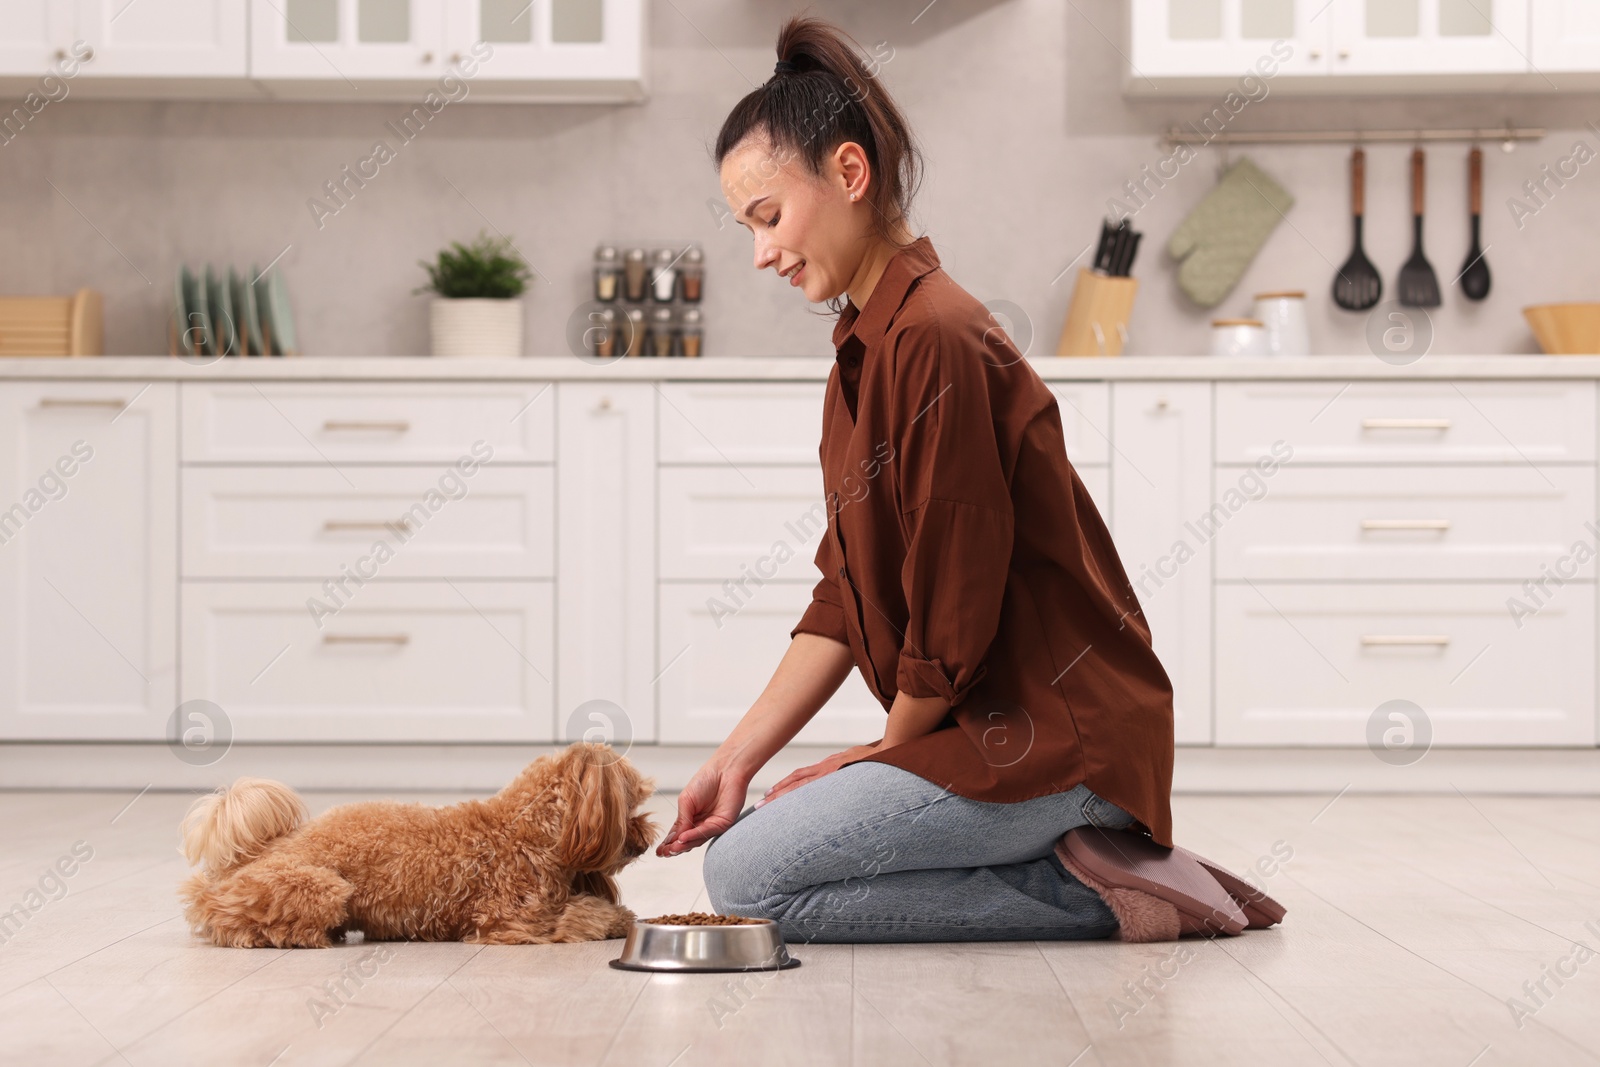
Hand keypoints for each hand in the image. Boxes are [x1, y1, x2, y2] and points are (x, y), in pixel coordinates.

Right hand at [656, 758, 749, 857]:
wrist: (725, 770)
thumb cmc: (705, 781)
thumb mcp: (686, 800)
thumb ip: (682, 820)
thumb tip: (676, 838)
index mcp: (690, 817)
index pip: (678, 834)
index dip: (668, 843)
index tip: (659, 851)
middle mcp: (701, 824)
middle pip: (686, 841)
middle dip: (675, 848)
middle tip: (664, 853)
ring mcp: (712, 825)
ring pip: (696, 840)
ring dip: (683, 845)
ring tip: (672, 848)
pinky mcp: (722, 824)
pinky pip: (707, 832)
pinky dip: (694, 836)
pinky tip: (683, 838)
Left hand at [758, 743, 879, 808]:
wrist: (891, 751)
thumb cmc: (877, 758)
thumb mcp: (855, 760)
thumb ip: (844, 768)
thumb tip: (840, 773)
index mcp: (829, 766)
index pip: (801, 776)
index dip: (784, 785)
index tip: (770, 794)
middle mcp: (826, 769)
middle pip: (795, 782)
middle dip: (776, 794)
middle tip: (759, 806)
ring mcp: (832, 775)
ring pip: (801, 788)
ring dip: (782, 798)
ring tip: (765, 808)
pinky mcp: (838, 779)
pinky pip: (815, 792)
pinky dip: (801, 798)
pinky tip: (791, 813)